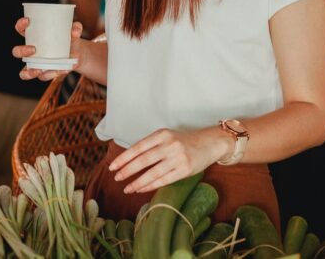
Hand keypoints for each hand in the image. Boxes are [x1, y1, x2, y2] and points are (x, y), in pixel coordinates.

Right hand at [11, 17, 84, 81]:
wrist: (77, 54)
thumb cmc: (69, 39)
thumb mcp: (73, 32)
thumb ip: (75, 28)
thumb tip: (74, 30)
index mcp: (33, 37)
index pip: (20, 29)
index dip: (20, 25)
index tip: (28, 21)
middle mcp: (30, 52)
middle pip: (16, 52)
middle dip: (22, 50)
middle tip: (34, 49)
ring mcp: (35, 65)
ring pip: (24, 72)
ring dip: (29, 71)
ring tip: (39, 70)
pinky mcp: (44, 74)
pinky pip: (43, 77)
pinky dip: (52, 74)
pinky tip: (62, 70)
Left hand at [108, 127, 230, 192]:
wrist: (211, 142)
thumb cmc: (185, 141)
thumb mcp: (167, 137)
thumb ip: (152, 146)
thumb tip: (130, 160)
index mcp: (161, 134)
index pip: (138, 147)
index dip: (124, 158)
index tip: (113, 166)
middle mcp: (169, 145)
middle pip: (143, 160)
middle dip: (127, 170)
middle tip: (116, 177)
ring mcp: (177, 158)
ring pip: (152, 172)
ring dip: (137, 182)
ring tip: (126, 188)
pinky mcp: (185, 169)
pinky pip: (163, 180)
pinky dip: (150, 185)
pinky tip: (140, 189)